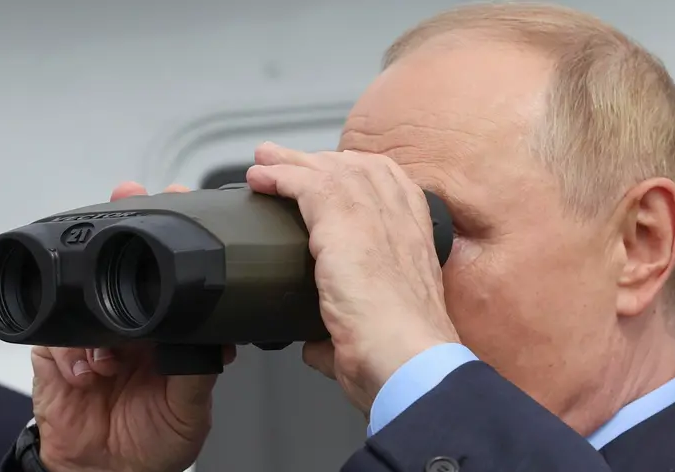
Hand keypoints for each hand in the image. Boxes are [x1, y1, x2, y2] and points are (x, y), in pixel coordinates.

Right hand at [31, 182, 235, 471]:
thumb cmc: (157, 439)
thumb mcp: (191, 406)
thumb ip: (200, 368)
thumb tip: (215, 334)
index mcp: (167, 327)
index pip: (169, 272)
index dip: (172, 234)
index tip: (177, 200)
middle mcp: (130, 322)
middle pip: (120, 263)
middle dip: (121, 227)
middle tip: (129, 198)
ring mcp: (91, 334)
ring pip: (82, 293)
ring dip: (92, 304)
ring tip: (108, 341)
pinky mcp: (55, 353)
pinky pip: (55, 337)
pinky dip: (72, 351)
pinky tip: (89, 372)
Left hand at [246, 142, 460, 412]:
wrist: (407, 361)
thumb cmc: (399, 358)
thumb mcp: (372, 337)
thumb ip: (340, 334)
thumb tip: (317, 344)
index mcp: (414, 244)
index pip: (391, 187)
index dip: (359, 173)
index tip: (333, 171)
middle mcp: (401, 221)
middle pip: (357, 169)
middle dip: (319, 160)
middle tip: (286, 159)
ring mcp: (375, 218)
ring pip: (331, 171)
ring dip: (292, 163)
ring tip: (264, 159)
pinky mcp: (346, 222)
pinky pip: (308, 184)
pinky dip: (279, 177)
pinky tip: (260, 178)